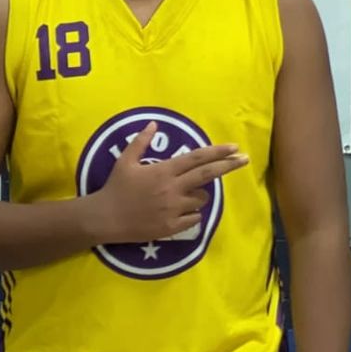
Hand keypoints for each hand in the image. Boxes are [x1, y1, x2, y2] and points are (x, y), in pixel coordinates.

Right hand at [92, 123, 249, 244]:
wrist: (106, 218)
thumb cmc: (116, 187)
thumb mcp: (126, 161)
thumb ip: (141, 142)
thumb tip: (153, 124)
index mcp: (164, 171)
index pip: (197, 158)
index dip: (217, 152)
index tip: (234, 147)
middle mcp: (173, 188)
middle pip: (208, 174)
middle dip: (229, 165)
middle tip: (244, 159)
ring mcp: (174, 208)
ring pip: (202, 198)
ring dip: (200, 194)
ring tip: (184, 194)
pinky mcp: (173, 226)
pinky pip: (195, 218)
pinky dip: (192, 213)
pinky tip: (181, 211)